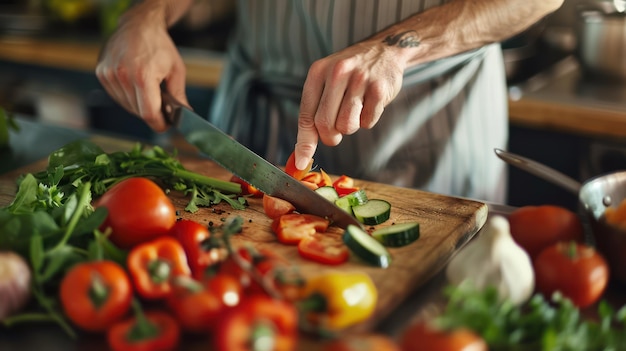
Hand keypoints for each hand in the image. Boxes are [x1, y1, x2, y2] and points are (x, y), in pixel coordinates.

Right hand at [95, 8, 187, 131]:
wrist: (138, 24)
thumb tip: (185, 116)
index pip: (149, 114)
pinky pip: (117, 97)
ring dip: (139, 105)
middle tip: (162, 104)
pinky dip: (128, 97)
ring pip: (127, 106)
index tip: (166, 125)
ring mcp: (109, 75)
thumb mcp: (176, 70)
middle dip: (152, 113)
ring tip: (149, 90)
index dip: (159, 124)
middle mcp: (122, 76)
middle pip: (138, 112)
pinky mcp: (101, 73)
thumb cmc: (159, 45)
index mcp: (143, 75)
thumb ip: (179, 96)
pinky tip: (136, 85)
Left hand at [294, 42, 404, 169]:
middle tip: (336, 132)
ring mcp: (360, 79)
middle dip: (330, 137)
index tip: (301, 163)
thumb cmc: (349, 73)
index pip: (306, 115)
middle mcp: (337, 72)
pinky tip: (369, 104)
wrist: (384, 50)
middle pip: (325, 125)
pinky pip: (367, 122)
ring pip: (347, 126)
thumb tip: (302, 154)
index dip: (304, 142)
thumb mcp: (326, 82)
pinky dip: (367, 120)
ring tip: (354, 109)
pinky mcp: (379, 89)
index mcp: (318, 72)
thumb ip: (313, 113)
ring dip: (350, 127)